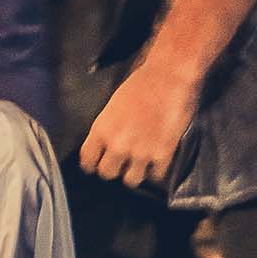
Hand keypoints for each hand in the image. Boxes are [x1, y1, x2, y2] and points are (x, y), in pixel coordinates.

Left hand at [79, 62, 201, 186]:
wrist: (169, 77)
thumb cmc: (141, 82)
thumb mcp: (113, 104)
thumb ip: (107, 128)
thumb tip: (105, 143)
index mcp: (101, 130)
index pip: (87, 161)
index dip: (92, 163)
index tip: (96, 162)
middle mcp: (118, 145)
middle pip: (107, 173)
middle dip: (113, 168)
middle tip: (120, 161)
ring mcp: (141, 152)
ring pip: (131, 180)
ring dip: (135, 171)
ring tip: (140, 162)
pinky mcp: (162, 155)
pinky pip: (155, 176)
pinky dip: (156, 170)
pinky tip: (157, 160)